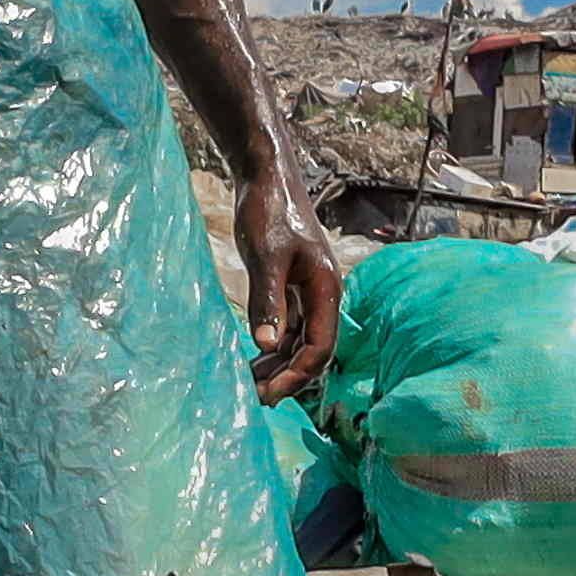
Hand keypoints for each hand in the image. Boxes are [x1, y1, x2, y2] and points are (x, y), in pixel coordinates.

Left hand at [235, 176, 344, 397]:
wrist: (265, 175)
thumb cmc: (269, 210)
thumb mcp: (266, 256)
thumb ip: (268, 300)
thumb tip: (265, 344)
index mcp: (326, 289)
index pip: (321, 347)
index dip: (298, 375)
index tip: (269, 394)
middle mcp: (322, 295)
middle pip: (313, 350)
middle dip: (288, 376)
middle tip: (256, 399)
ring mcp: (308, 291)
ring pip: (300, 341)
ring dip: (279, 364)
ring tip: (250, 383)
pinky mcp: (291, 286)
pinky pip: (287, 327)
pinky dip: (272, 345)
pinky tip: (252, 356)